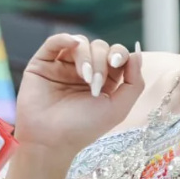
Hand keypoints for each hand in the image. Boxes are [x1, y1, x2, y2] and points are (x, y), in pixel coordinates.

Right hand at [14, 34, 144, 156]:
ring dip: (86, 56)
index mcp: (104, 80)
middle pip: (100, 47)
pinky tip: (72, 44)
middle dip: (101, 61)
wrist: (51, 140)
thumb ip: (134, 82)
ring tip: (83, 77)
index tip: (117, 63)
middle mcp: (84, 70)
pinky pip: (54, 41)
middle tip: (94, 83)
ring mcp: (63, 66)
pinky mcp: (43, 63)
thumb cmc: (84, 128)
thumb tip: (137, 52)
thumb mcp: (118, 108)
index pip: (117, 55)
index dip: (119, 55)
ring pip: (80, 43)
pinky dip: (65, 38)